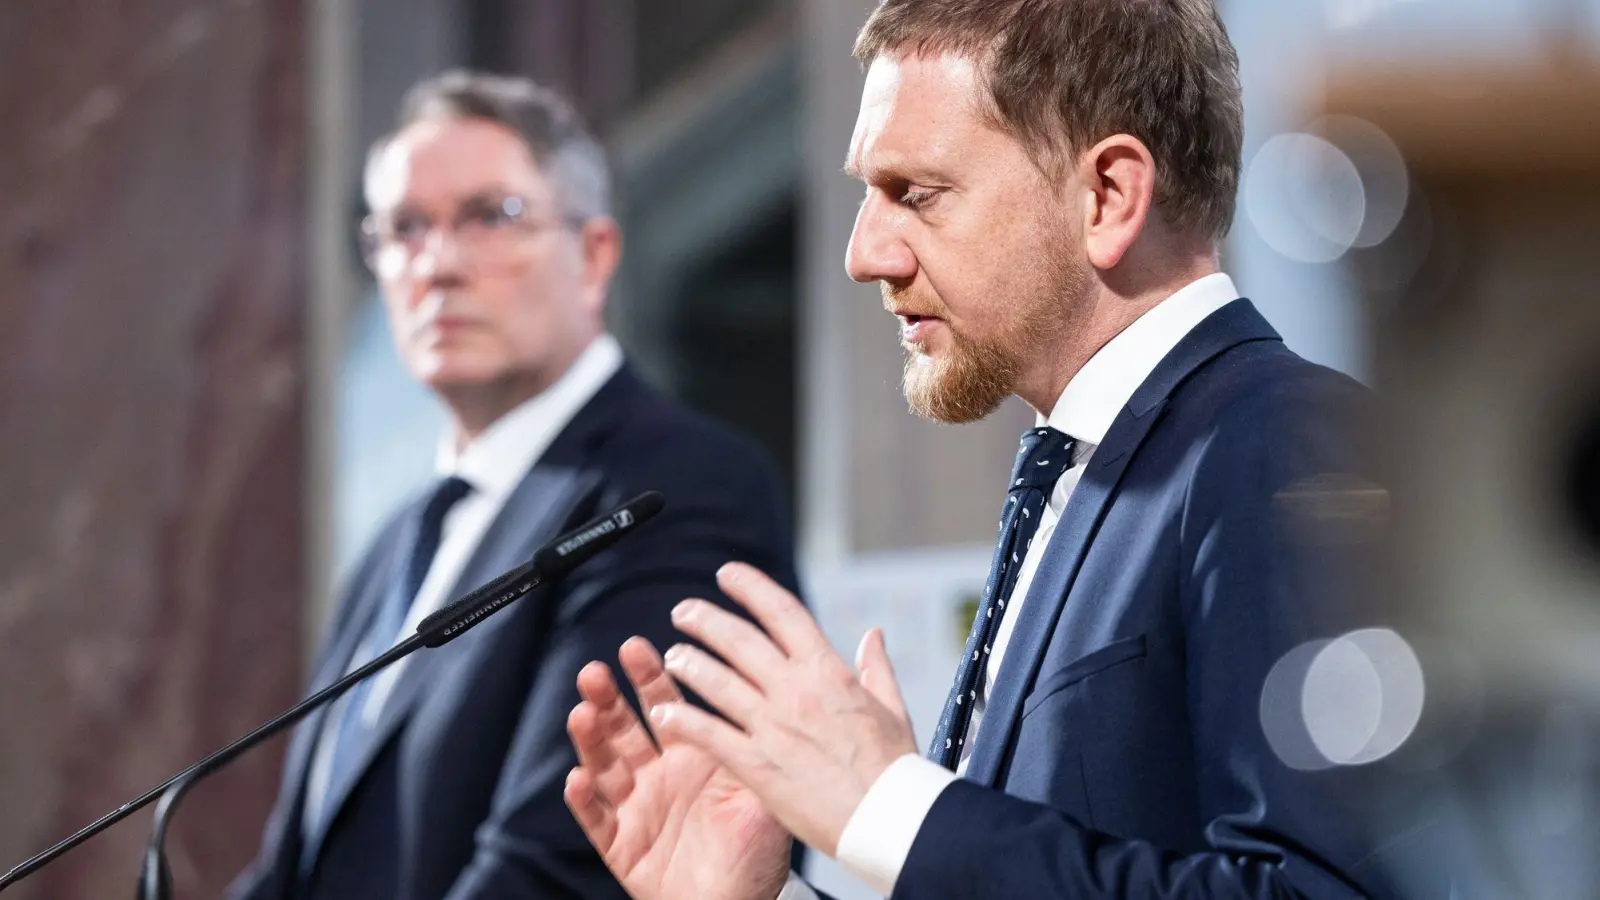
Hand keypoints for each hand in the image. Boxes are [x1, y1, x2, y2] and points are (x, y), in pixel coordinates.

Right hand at [564, 638, 792, 899]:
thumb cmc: (758, 853)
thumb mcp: (764, 793)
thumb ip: (761, 748)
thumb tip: (773, 697)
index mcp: (692, 754)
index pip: (665, 704)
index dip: (648, 677)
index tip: (636, 646)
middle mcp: (658, 774)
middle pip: (624, 727)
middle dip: (608, 698)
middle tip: (595, 671)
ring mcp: (636, 808)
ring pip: (604, 765)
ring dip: (590, 739)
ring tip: (583, 713)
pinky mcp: (621, 844)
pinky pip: (597, 820)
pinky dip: (585, 799)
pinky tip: (578, 779)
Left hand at [652, 563, 917, 855]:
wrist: (889, 820)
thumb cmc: (895, 770)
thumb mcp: (893, 708)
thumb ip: (876, 668)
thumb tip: (872, 635)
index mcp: (829, 672)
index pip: (783, 613)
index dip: (751, 587)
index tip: (728, 574)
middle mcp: (796, 691)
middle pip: (739, 641)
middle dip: (705, 620)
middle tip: (682, 611)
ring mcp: (774, 727)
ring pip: (717, 682)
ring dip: (689, 664)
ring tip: (671, 657)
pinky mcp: (758, 766)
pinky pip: (711, 734)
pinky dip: (684, 720)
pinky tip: (664, 713)